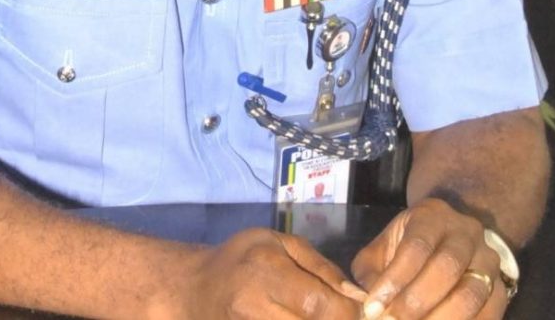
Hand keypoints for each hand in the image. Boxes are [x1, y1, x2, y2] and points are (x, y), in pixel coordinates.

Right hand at [179, 226, 365, 317]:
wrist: (195, 288)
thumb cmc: (241, 257)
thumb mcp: (278, 243)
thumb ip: (320, 267)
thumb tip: (357, 296)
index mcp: (266, 269)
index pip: (320, 304)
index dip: (348, 312)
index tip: (359, 310)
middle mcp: (256, 306)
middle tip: (342, 316)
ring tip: (321, 316)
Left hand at [351, 198, 508, 317]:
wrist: (451, 236)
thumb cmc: (408, 245)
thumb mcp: (383, 248)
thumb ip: (371, 273)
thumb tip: (366, 305)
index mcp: (432, 216)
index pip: (416, 245)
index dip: (395, 279)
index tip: (374, 308)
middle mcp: (466, 232)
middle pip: (447, 268)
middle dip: (417, 302)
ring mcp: (488, 260)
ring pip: (472, 293)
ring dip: (442, 318)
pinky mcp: (501, 289)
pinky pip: (489, 314)